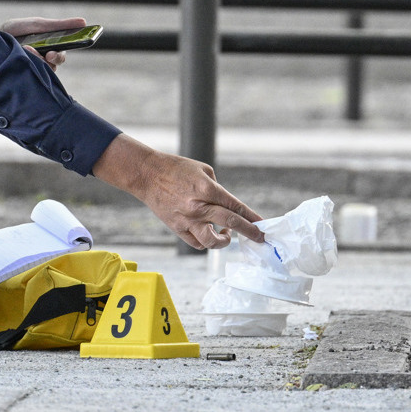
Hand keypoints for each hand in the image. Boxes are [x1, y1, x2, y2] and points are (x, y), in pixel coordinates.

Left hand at [1, 15, 86, 71]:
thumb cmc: (15, 30)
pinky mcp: (23, 74)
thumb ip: (58, 25)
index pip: (62, 52)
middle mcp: (41, 59)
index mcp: (48, 46)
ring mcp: (32, 67)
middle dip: (54, 58)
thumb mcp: (37, 25)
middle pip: (56, 63)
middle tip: (49, 55)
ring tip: (27, 49)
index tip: (64, 49)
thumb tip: (84, 21)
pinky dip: (29, 64)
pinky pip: (32, 74)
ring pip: (45, 70)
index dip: (64, 52)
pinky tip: (22, 56)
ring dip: (38, 60)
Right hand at [92, 134, 264, 249]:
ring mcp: (187, 219)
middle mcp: (199, 206)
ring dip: (224, 241)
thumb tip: (226, 205)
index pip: (236, 207)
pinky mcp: (177, 227)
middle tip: (260, 237)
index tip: (262, 225)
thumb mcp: (203, 170)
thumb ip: (217, 188)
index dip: (252, 217)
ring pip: (212, 241)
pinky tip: (209, 234)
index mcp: (207, 189)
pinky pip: (196, 242)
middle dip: (249, 232)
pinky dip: (205, 242)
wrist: (147, 175)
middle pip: (230, 223)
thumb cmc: (176, 168)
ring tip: (227, 236)